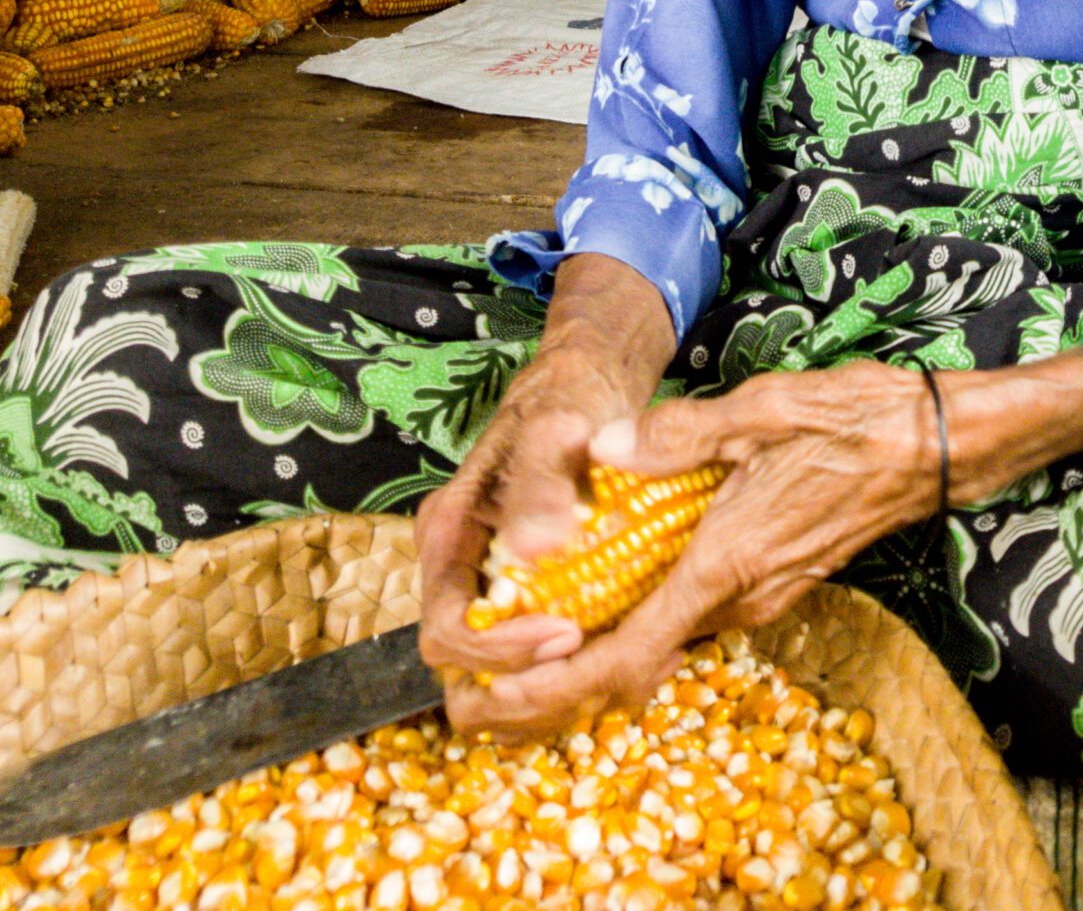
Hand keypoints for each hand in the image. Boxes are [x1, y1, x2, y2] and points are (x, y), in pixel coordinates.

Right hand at [415, 346, 631, 689]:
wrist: (588, 386)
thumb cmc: (569, 397)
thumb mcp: (557, 424)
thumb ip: (541, 480)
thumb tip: (534, 548)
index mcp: (448, 536)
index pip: (448, 631)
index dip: (501, 650)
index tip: (569, 635)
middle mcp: (458, 573)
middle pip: (466, 673)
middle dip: (529, 687)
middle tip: (600, 664)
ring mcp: (488, 591)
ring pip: (498, 684)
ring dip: (554, 696)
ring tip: (626, 668)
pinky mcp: (527, 601)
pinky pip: (534, 667)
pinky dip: (575, 680)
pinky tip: (635, 655)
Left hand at [441, 359, 941, 740]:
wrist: (935, 444)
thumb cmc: (856, 421)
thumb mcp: (762, 410)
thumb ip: (677, 436)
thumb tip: (601, 449)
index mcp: (727, 563)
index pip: (630, 657)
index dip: (558, 686)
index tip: (499, 694)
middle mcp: (741, 596)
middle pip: (637, 661)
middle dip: (561, 672)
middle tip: (490, 668)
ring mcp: (761, 594)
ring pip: (665, 636)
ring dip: (603, 639)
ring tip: (533, 621)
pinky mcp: (773, 579)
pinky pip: (693, 610)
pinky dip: (644, 609)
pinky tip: (613, 577)